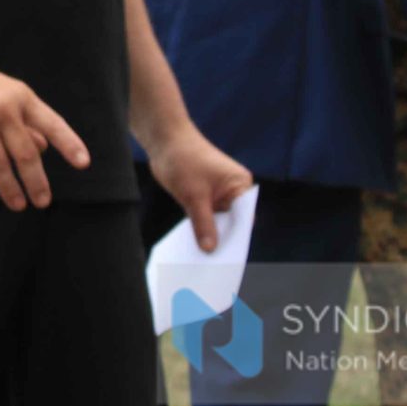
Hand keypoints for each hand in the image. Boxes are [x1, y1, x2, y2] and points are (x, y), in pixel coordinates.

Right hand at [0, 38, 89, 210]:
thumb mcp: (5, 93)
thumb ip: (25, 120)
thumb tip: (42, 149)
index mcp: (21, 97)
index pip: (52, 124)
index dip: (69, 144)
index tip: (83, 164)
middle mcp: (3, 108)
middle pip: (26, 154)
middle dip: (36, 182)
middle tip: (42, 202)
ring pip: (0, 164)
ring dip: (10, 189)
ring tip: (17, 205)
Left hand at [145, 124, 253, 252]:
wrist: (163, 139)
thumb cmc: (183, 159)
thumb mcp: (193, 195)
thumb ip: (203, 223)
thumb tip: (211, 249)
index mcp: (241, 186)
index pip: (244, 218)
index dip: (236, 239)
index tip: (228, 260)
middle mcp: (233, 191)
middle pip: (231, 222)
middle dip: (221, 240)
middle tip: (212, 266)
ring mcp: (218, 194)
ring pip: (216, 221)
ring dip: (208, 236)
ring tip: (200, 261)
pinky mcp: (203, 196)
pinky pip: (204, 216)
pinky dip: (198, 228)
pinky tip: (190, 246)